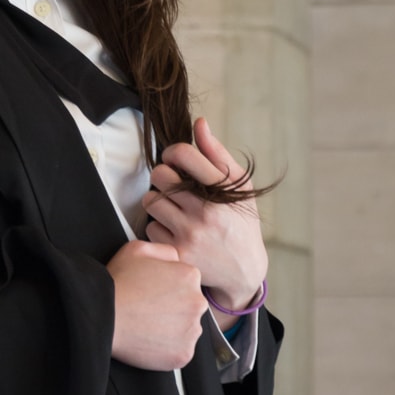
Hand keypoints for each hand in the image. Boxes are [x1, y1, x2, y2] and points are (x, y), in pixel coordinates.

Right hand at [106, 240, 205, 370]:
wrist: (103, 316)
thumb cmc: (118, 282)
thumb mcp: (137, 248)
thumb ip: (163, 250)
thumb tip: (175, 259)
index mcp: (190, 276)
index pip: (187, 282)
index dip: (167, 287)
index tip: (152, 293)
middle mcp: (197, 303)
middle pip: (190, 305)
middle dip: (173, 308)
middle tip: (148, 310)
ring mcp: (192, 330)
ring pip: (187, 329)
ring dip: (172, 329)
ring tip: (147, 325)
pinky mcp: (184, 354)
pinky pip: (181, 351)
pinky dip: (167, 349)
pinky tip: (149, 340)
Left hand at [142, 117, 267, 316]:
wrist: (244, 270)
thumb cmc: (240, 221)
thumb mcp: (239, 186)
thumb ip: (217, 154)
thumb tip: (199, 123)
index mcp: (222, 191)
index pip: (182, 154)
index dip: (173, 152)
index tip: (176, 160)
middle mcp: (205, 212)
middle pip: (160, 175)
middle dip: (163, 176)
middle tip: (173, 184)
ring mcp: (189, 234)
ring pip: (151, 201)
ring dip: (159, 201)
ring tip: (175, 208)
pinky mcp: (177, 254)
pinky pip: (150, 228)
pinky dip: (159, 227)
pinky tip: (174, 231)